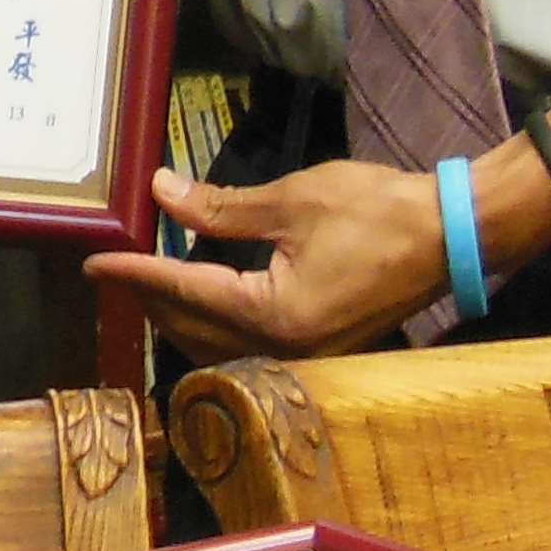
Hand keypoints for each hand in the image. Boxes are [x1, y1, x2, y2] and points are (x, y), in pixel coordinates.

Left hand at [84, 160, 442, 358]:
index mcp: (273, 315)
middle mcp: (284, 350)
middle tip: (116, 269)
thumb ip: (221, 207)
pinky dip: (215, 324)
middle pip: (192, 330)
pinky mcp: (319, 351)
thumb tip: (163, 193)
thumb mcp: (293, 200)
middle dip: (149, 299)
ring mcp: (304, 358)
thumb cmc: (380, 211)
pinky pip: (247, 347)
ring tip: (150, 280)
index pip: (182, 293)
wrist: (454, 237)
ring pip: (217, 346)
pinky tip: (205, 294)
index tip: (96, 262)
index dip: (135, 275)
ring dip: (179, 316)